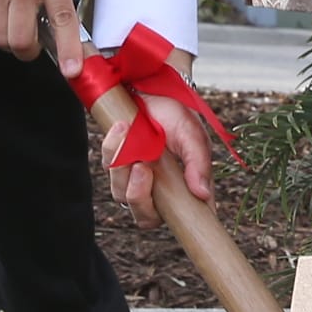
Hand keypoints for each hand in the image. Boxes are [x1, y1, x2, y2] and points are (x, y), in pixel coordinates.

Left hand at [99, 48, 214, 225]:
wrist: (152, 88)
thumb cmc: (177, 113)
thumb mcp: (192, 135)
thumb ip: (198, 163)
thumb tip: (203, 194)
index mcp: (184, 187)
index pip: (183, 218)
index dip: (181, 224)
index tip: (173, 206)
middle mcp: (159, 189)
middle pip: (144, 216)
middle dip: (139, 194)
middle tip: (143, 167)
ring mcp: (136, 178)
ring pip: (121, 192)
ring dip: (123, 165)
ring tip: (130, 132)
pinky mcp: (117, 164)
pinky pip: (108, 165)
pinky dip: (112, 147)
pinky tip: (122, 127)